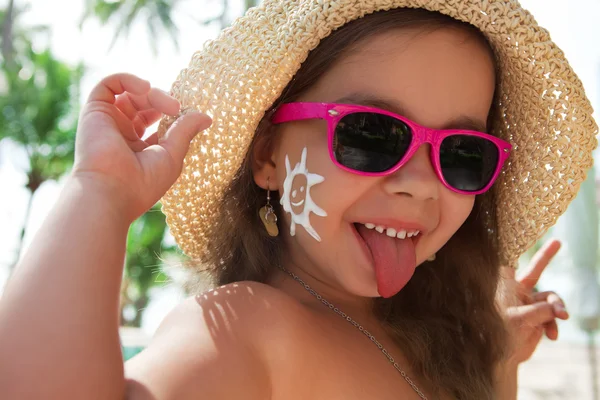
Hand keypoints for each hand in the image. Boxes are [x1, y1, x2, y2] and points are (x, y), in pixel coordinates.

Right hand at [72, 73, 211, 221]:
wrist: (111, 191)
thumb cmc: (143, 182)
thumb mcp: (172, 154)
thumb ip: (185, 131)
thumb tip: (205, 116)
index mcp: (139, 149)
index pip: (157, 121)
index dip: (173, 113)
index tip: (187, 113)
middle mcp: (122, 135)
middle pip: (144, 104)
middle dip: (163, 102)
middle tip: (177, 108)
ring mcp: (108, 123)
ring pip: (130, 93)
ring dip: (151, 93)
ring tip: (167, 104)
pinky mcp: (94, 112)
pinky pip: (109, 84)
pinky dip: (128, 79)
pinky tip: (145, 88)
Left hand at [499, 239, 568, 363]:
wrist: (504, 355)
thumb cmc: (498, 335)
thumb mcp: (518, 320)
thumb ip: (539, 310)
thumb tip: (557, 308)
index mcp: (505, 288)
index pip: (508, 264)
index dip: (512, 249)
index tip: (516, 231)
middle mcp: (518, 292)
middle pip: (535, 269)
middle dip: (546, 256)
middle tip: (558, 241)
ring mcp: (530, 303)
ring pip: (551, 298)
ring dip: (558, 308)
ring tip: (561, 318)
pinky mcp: (539, 316)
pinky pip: (554, 315)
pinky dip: (554, 324)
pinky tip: (552, 335)